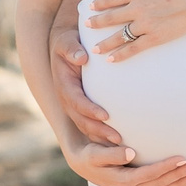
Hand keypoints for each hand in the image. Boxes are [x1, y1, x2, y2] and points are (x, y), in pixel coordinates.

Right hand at [50, 29, 121, 145]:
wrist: (65, 48)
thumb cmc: (69, 43)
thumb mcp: (66, 41)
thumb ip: (72, 49)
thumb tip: (81, 58)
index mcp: (64, 85)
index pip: (76, 101)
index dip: (90, 109)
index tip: (105, 115)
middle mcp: (67, 99)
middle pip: (81, 120)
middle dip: (98, 130)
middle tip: (117, 138)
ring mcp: (73, 107)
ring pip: (86, 127)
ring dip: (101, 137)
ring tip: (121, 143)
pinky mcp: (81, 110)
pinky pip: (90, 126)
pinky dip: (101, 136)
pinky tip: (117, 142)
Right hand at [65, 133, 185, 185]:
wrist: (85, 166)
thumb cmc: (91, 156)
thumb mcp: (96, 153)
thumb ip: (112, 154)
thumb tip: (130, 153)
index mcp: (123, 180)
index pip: (150, 174)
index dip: (167, 167)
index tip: (182, 158)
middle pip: (160, 184)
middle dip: (179, 175)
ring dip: (180, 184)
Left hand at [87, 0, 185, 60]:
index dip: (99, 3)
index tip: (91, 7)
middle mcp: (138, 8)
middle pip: (111, 17)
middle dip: (96, 22)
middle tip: (87, 26)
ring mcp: (145, 24)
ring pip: (119, 35)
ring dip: (105, 43)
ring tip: (94, 49)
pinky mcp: (155, 38)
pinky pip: (134, 48)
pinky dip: (121, 54)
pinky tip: (111, 59)